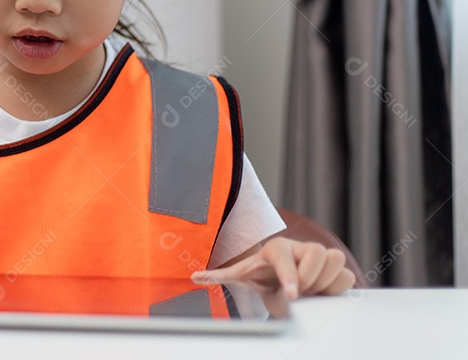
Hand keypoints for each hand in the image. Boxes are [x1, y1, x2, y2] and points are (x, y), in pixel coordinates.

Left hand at [191, 237, 355, 299]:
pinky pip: (348, 276)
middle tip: (300, 292)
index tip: (292, 295)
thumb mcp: (241, 276)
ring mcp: (319, 256)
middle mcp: (299, 247)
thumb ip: (219, 275)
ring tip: (310, 291)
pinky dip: (339, 288)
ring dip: (326, 282)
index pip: (285, 256)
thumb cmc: (261, 275)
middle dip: (311, 277)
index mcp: (275, 248)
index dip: (290, 275)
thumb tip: (194, 276)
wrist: (279, 279)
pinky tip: (323, 293)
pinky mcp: (336, 268)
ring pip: (336, 261)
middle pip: (318, 254)